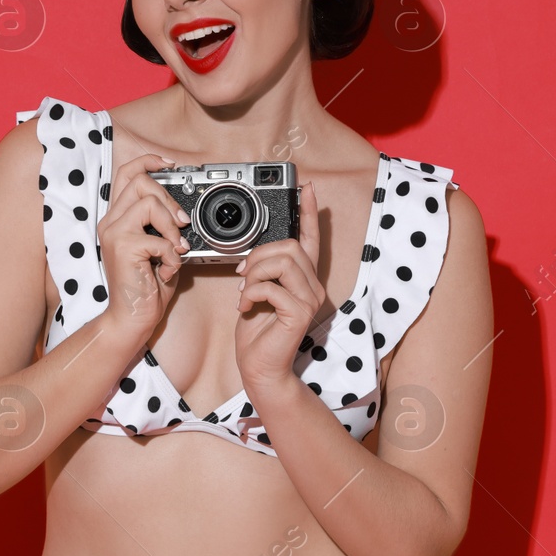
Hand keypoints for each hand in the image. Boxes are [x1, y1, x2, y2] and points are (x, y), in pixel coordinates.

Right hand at [96, 152, 191, 342]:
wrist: (132, 319)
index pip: (126, 175)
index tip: (170, 164)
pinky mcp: (123, 247)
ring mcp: (114, 233)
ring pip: (148, 202)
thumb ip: (164, 229)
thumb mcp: (159, 251)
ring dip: (172, 226)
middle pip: (139, 181)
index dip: (148, 162)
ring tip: (176, 248)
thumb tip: (183, 215)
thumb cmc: (145, 289)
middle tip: (182, 223)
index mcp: (117, 220)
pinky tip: (168, 270)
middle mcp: (111, 222)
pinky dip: (172, 254)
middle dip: (168, 197)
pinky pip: (158, 238)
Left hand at [233, 181, 324, 398]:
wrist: (260, 367)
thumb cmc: (257, 332)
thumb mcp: (258, 292)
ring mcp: (310, 300)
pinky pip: (272, 287)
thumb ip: (264, 271)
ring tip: (245, 293)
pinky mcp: (300, 313)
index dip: (309, 212)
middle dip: (258, 255)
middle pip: (289, 246)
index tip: (308, 188)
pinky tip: (247, 306)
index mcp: (303, 278)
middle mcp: (313, 286)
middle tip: (243, 276)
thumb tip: (255, 255)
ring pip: (282, 262)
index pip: (310, 238)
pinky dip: (252, 293)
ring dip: (254, 274)